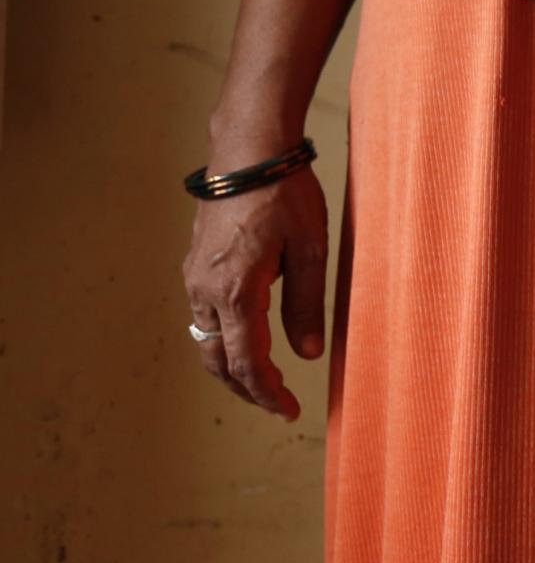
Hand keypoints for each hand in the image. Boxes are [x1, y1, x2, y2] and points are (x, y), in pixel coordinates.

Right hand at [180, 156, 330, 419]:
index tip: (288, 410)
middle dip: (247, 387)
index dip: (267, 392)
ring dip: (232, 365)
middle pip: (218, 360)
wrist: (249, 152)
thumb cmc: (286, 195)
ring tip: (265, 379)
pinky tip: (249, 339)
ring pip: (206, 340)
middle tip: (278, 403)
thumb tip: (308, 354)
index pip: (246, 362)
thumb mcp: (311, 250)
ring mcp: (194, 277)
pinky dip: (224, 339)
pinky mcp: (195, 265)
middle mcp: (204, 289)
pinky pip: (204, 317)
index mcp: (235, 290)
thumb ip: (307, 305)